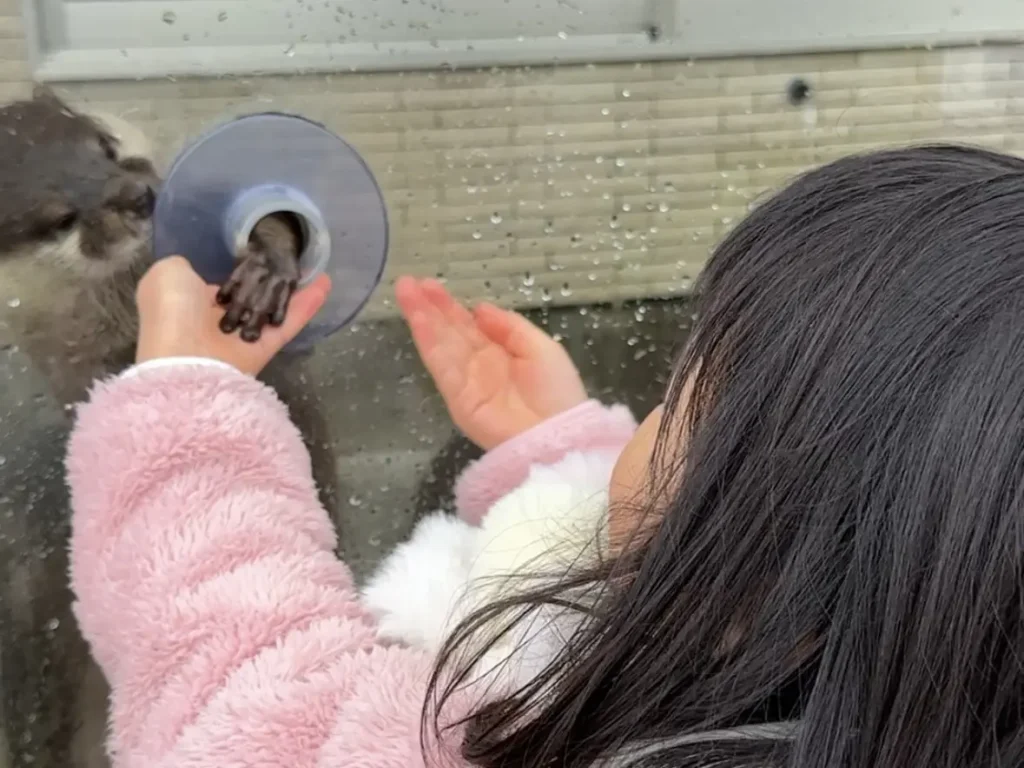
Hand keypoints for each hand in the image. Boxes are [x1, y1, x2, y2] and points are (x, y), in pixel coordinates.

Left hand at [135, 256, 330, 375]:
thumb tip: (195, 272)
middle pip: (249, 299)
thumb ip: (181, 267)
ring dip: (290, 291)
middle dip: (268, 281)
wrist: (183, 356)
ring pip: (270, 311)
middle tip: (287, 261)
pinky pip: (287, 324)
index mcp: (188, 304)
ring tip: (310, 268)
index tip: (257, 258)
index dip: (237, 274)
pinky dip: (306, 304)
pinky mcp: (264, 350)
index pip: (218, 289)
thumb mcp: (167, 273)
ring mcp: (241, 339)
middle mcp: (215, 323)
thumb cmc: (171, 310)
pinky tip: (324, 283)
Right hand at [396, 277, 587, 449]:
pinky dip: (427, 340)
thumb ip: (509, 326)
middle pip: (450, 331)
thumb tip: (479, 308)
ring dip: (421, 317)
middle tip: (409, 283)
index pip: (469, 325)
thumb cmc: (556, 391)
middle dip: (429, 307)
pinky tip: (417, 318)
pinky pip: (440, 364)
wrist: (555, 435)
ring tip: (405, 291)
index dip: (451, 306)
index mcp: (501, 352)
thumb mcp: (541, 347)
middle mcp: (479, 365)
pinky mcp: (457, 397)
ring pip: (440, 343)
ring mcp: (466, 381)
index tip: (431, 286)